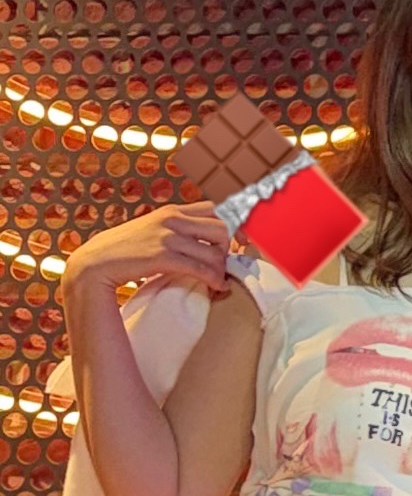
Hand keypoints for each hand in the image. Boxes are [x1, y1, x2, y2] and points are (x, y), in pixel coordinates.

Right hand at [63, 204, 236, 308]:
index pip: (215, 209)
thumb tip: (198, 239)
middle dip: (228, 248)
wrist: (95, 262)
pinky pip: (200, 268)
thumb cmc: (124, 249)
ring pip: (214, 250)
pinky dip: (213, 279)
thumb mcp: (151, 229)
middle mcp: (172, 219)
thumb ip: (173, 229)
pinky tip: (215, 286)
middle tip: (225, 264)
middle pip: (221, 228)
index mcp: (171, 210)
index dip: (229, 227)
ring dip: (222, 268)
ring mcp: (167, 237)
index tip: (233, 244)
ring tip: (219, 279)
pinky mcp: (162, 257)